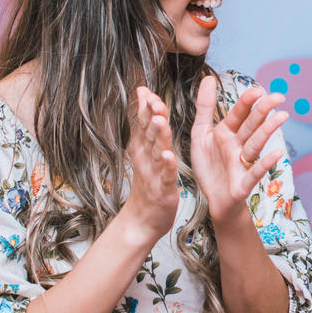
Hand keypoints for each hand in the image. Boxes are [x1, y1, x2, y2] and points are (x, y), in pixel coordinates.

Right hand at [121, 87, 180, 241]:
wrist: (142, 220)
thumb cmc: (147, 183)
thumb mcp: (144, 151)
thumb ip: (145, 124)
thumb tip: (143, 95)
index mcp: (143, 149)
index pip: (142, 124)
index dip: (144, 108)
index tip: (146, 91)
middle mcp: (146, 159)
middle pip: (148, 134)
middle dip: (150, 116)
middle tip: (154, 100)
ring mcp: (154, 174)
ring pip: (156, 152)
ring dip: (158, 136)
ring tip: (160, 121)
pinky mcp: (163, 190)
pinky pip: (166, 176)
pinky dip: (168, 166)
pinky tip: (169, 156)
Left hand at [191, 75, 288, 227]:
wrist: (210, 199)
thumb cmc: (209, 166)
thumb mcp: (200, 133)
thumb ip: (205, 107)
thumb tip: (209, 78)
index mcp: (227, 132)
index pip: (239, 113)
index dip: (248, 101)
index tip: (258, 89)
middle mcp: (237, 145)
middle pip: (252, 125)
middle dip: (264, 110)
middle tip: (278, 96)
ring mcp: (242, 163)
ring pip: (256, 143)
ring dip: (269, 130)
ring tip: (282, 116)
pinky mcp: (244, 182)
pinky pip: (255, 172)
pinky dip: (266, 163)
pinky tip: (277, 153)